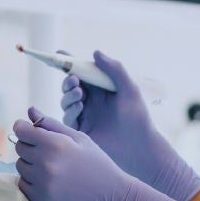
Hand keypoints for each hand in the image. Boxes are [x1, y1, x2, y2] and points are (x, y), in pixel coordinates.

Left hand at [13, 108, 188, 200]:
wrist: (112, 198)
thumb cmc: (97, 163)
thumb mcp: (79, 138)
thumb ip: (51, 124)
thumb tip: (29, 111)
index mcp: (56, 144)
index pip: (22, 130)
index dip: (22, 128)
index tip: (27, 130)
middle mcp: (46, 163)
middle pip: (19, 147)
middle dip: (30, 146)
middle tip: (48, 151)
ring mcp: (42, 183)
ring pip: (20, 166)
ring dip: (30, 164)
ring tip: (53, 167)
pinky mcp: (41, 200)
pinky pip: (23, 184)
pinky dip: (32, 181)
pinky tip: (51, 181)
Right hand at [59, 51, 199, 200]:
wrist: (139, 148)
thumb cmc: (138, 118)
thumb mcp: (129, 89)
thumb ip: (115, 69)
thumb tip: (95, 52)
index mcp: (102, 89)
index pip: (83, 73)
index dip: (70, 63)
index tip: (60, 55)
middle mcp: (92, 102)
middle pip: (70, 86)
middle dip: (68, 80)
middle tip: (74, 80)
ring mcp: (85, 116)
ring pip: (66, 101)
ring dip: (68, 94)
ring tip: (79, 93)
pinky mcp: (81, 132)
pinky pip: (67, 118)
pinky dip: (70, 110)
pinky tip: (79, 108)